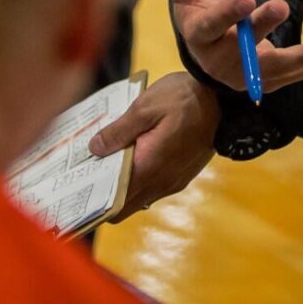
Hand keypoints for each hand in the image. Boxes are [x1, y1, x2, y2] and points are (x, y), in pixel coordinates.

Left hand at [88, 73, 219, 220]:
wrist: (225, 97)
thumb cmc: (184, 98)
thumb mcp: (145, 107)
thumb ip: (118, 131)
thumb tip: (94, 149)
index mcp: (149, 169)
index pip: (115, 203)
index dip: (94, 201)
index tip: (77, 188)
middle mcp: (161, 183)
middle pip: (124, 206)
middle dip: (104, 194)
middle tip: (88, 172)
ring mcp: (174, 181)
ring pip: (139, 196)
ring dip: (122, 185)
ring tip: (106, 161)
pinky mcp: (182, 174)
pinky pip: (153, 186)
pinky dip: (139, 178)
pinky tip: (131, 155)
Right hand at [135, 0, 302, 94]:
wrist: (212, 43)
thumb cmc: (197, 7)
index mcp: (200, 35)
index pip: (211, 26)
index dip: (228, 14)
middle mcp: (224, 60)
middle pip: (244, 48)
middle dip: (264, 29)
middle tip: (282, 5)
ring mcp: (250, 72)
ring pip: (278, 68)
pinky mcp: (273, 78)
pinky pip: (301, 72)